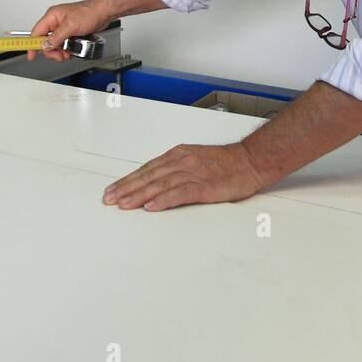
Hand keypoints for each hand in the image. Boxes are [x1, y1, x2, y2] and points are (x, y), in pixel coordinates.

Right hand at [27, 0, 109, 61]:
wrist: (103, 13)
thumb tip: (46, 45)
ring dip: (60, 51)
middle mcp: (56, 21)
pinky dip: (66, 49)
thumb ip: (57, 37)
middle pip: (45, 41)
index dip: (32, 44)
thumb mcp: (70, 26)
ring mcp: (63, 27)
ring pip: (54, 44)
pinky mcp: (70, 32)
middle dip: (51, 51)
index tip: (31, 55)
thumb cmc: (89, 12)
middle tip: (59, 56)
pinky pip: (63, 44)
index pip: (36, 32)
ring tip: (67, 53)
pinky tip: (71, 51)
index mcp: (52, 16)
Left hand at [103, 143, 268, 211]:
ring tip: (124, 204)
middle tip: (109, 199)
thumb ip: (176, 170)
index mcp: (179, 155)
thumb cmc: (226, 163)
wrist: (252, 160)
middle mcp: (183, 162)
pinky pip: (180, 193)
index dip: (128, 180)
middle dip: (126, 188)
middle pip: (149, 176)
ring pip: (160, 184)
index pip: (147, 169)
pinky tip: (152, 206)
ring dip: (139, 195)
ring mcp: (194, 174)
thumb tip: (154, 183)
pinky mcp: (205, 187)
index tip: (113, 190)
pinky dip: (164, 200)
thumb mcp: (195, 160)